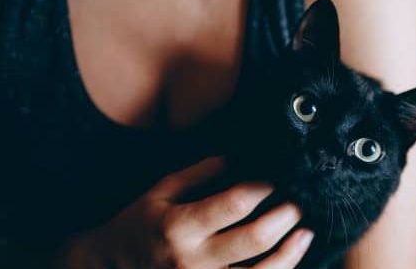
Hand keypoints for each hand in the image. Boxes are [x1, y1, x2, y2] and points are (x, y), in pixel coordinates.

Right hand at [60, 158, 313, 268]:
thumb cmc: (139, 226)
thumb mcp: (159, 192)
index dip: (263, 188)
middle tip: (299, 204)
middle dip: (285, 217)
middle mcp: (192, 260)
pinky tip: (289, 260)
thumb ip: (197, 174)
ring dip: (291, 252)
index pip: (235, 203)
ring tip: (305, 233)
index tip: (277, 179)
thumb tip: (236, 158)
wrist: (110, 268)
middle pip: (255, 239)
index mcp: (178, 226)